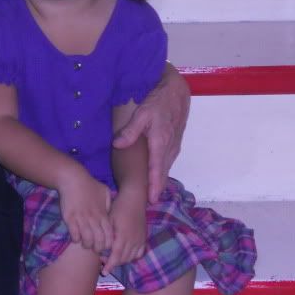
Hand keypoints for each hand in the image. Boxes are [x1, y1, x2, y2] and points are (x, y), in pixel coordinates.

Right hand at [57, 170, 113, 252]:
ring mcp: (81, 219)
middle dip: (98, 248)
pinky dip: (75, 239)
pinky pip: (74, 234)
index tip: (105, 245)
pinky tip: (76, 238)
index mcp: (103, 214)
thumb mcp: (104, 192)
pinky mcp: (70, 218)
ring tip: (85, 244)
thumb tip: (110, 212)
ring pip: (87, 240)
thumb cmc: (89, 184)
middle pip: (99, 240)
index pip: (109, 235)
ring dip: (87, 245)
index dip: (108, 244)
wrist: (73, 179)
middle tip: (95, 248)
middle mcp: (93, 219)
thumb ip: (109, 204)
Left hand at [101, 192, 146, 275]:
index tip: (104, 272)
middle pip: (124, 258)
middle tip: (104, 263)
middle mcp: (133, 240)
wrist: (135, 199)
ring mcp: (140, 239)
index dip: (110, 265)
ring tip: (113, 259)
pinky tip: (125, 255)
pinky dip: (132, 256)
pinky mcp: (144, 238)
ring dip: (122, 260)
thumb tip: (101, 249)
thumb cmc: (119, 207)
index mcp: (123, 236)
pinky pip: (139, 252)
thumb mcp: (110, 220)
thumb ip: (107, 236)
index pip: (116, 256)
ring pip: (131, 257)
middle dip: (114, 263)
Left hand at [112, 65, 189, 202]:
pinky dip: (162, 171)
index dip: (154, 186)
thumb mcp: (143, 113)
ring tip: (150, 194)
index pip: (157, 170)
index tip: (151, 200)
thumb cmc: (158, 101)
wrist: (177, 92)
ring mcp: (174, 146)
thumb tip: (118, 145)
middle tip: (147, 203)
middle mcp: (170, 148)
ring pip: (166, 168)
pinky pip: (168, 162)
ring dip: (159, 181)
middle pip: (163, 173)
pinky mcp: (175, 143)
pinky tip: (156, 176)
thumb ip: (131, 130)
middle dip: (156, 189)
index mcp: (161, 142)